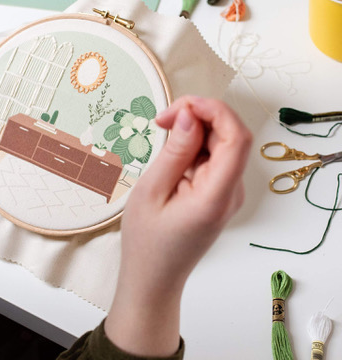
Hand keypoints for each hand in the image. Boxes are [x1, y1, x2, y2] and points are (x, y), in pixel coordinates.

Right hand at [105, 96, 251, 355]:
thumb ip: (175, 151)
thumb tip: (190, 116)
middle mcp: (230, 192)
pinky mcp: (218, 193)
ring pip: (222, 144)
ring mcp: (227, 193)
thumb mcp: (152, 191)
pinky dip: (194, 145)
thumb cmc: (147, 241)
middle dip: (200, 116)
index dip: (215, 111)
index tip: (182, 106)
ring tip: (163, 133)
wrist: (153, 277)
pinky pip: (213, 158)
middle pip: (231, 137)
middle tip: (163, 119)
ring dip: (195, 130)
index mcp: (216, 196)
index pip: (237, 139)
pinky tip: (171, 152)